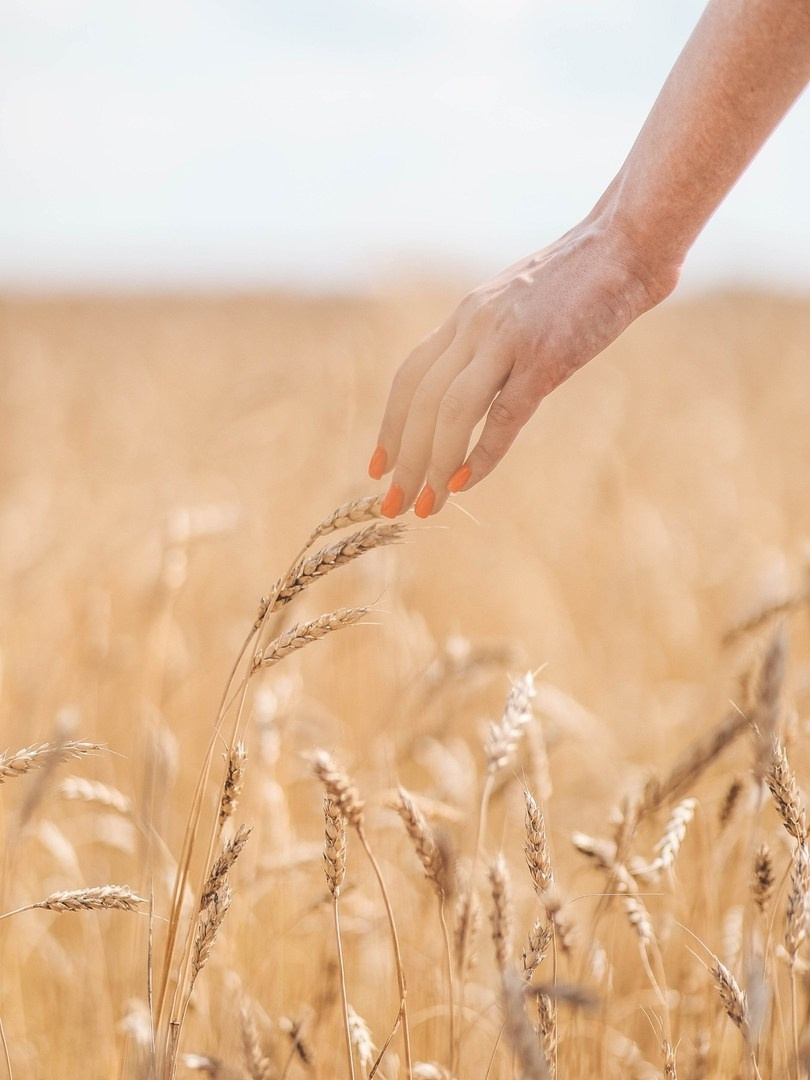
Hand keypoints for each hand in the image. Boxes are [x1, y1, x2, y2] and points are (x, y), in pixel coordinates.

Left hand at [368, 216, 676, 517]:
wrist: (626, 243)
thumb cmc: (581, 281)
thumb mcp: (519, 308)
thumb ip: (492, 344)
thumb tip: (479, 390)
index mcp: (466, 316)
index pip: (409, 378)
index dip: (389, 426)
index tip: (379, 467)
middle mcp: (475, 326)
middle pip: (420, 402)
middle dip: (402, 459)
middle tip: (392, 504)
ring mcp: (508, 340)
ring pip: (450, 411)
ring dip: (432, 465)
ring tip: (424, 506)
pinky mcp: (546, 357)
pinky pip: (503, 415)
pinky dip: (480, 455)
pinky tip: (463, 484)